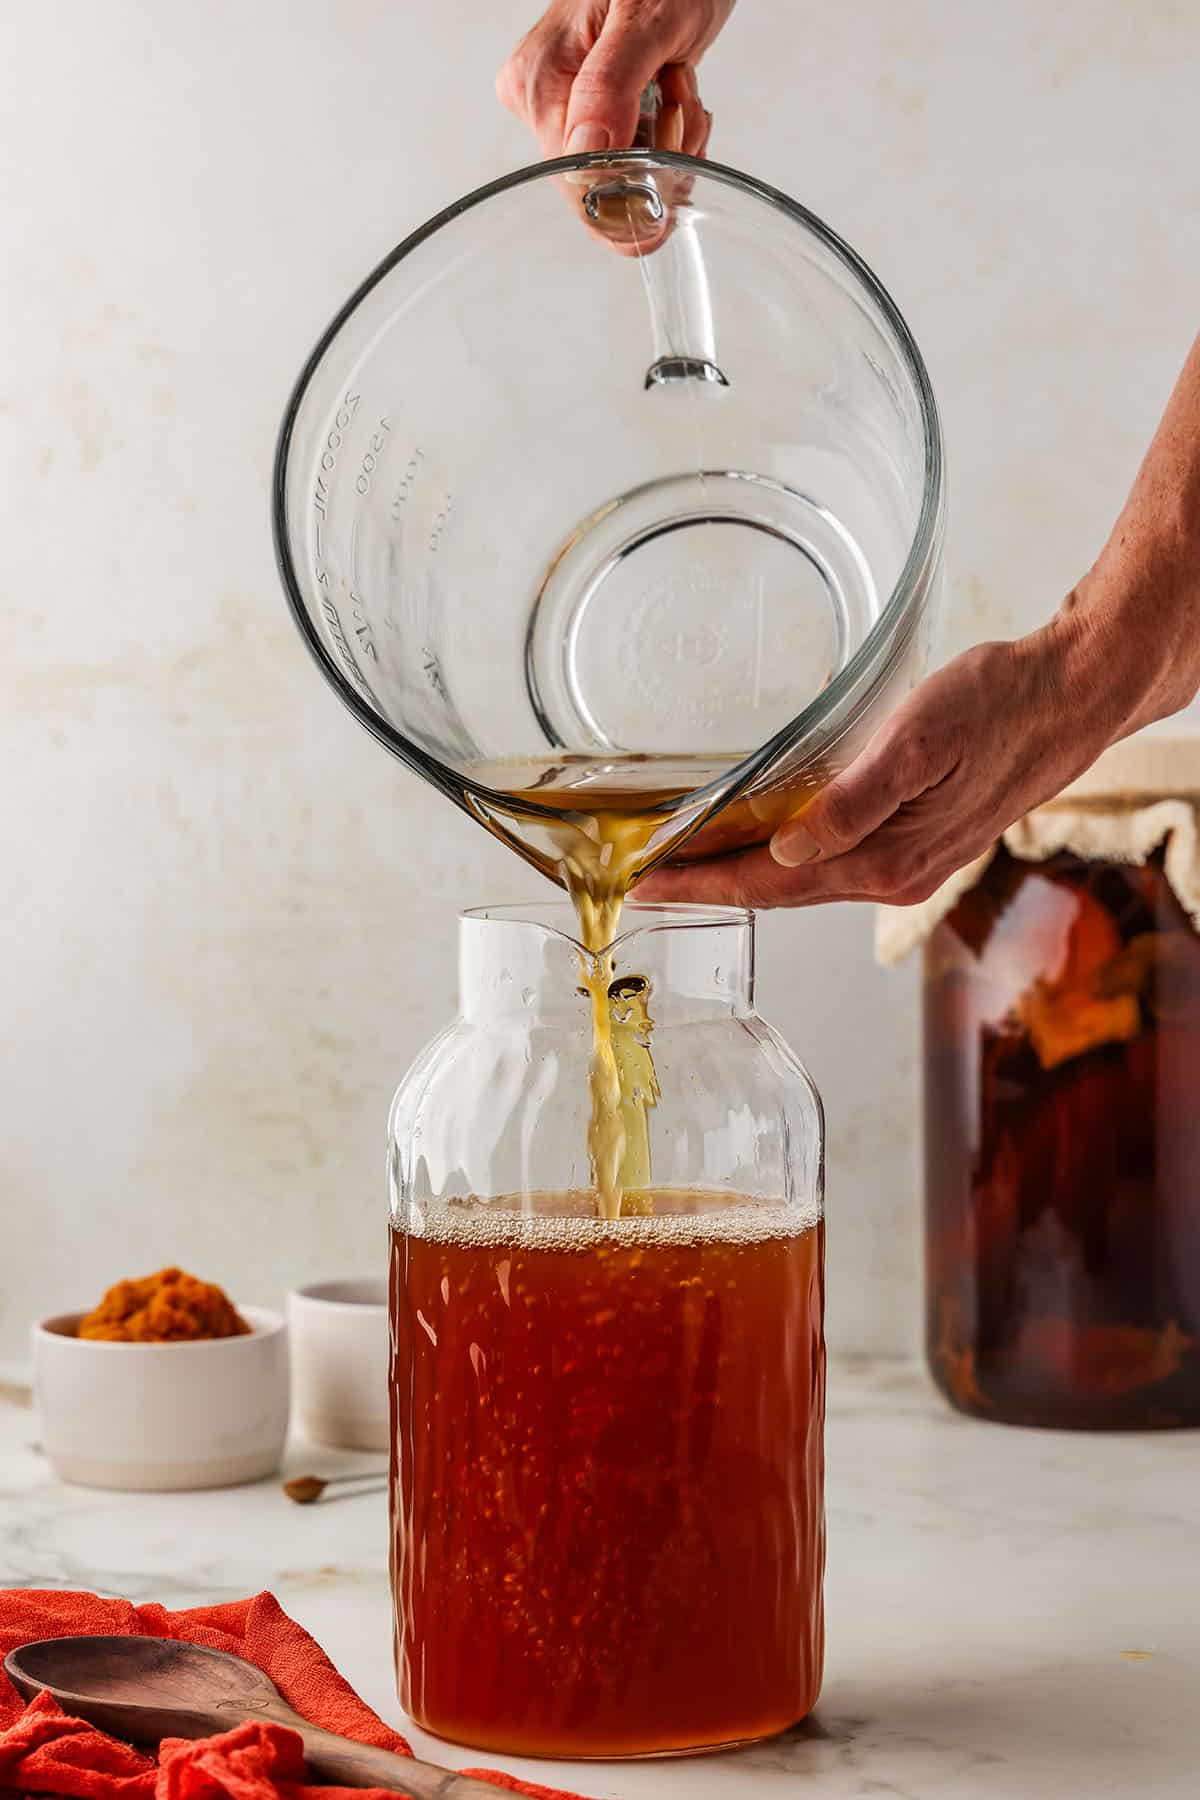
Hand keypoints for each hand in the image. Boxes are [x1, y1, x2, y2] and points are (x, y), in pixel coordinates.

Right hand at [497, 0, 733, 158]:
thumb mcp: (646, 18)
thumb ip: (612, 83)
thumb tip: (585, 150)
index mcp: (537, 80)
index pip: (577, 179)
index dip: (633, 176)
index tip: (674, 129)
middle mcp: (539, 99)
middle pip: (601, 181)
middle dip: (657, 154)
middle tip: (680, 93)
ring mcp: (563, 107)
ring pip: (622, 173)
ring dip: (670, 142)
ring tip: (679, 83)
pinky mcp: (589, 110)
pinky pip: (631, 155)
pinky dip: (668, 135)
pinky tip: (673, 93)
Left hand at [640, 625, 1107, 907]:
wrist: (1074, 698)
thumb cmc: (1001, 705)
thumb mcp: (922, 740)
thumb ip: (855, 802)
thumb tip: (793, 850)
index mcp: (885, 861)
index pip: (768, 884)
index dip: (701, 884)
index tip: (640, 883)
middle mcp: (892, 879)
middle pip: (778, 894)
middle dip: (708, 888)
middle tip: (641, 878)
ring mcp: (907, 868)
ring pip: (804, 884)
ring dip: (743, 876)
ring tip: (686, 864)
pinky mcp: (918, 846)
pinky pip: (834, 867)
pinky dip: (786, 861)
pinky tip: (763, 844)